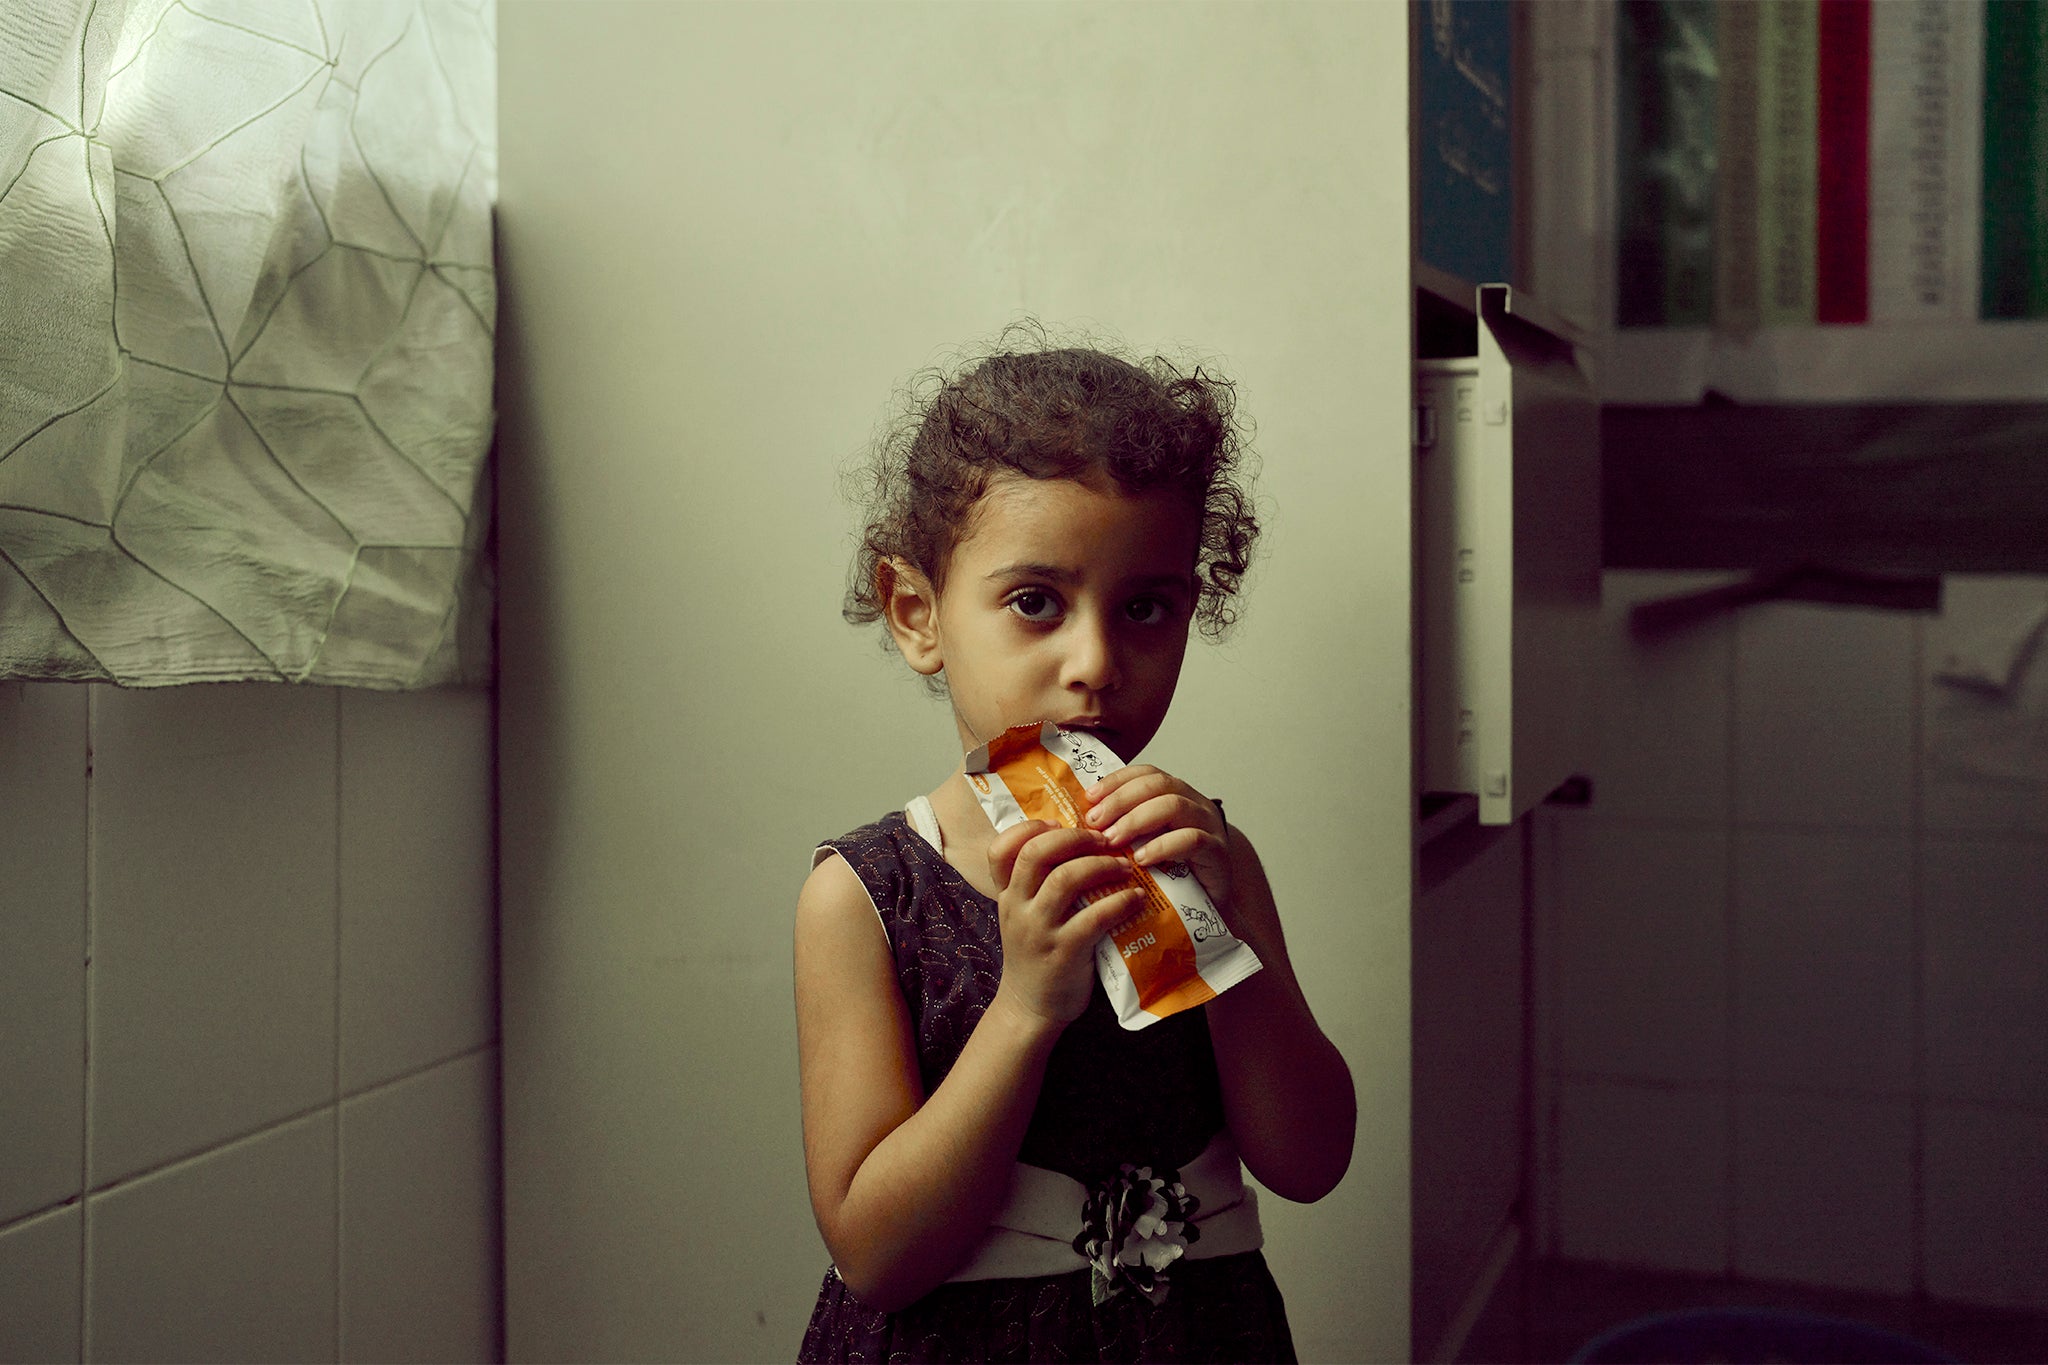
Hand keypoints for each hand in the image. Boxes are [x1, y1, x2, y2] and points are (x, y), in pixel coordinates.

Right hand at [986, 820, 1149, 1030]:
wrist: (1030, 1007)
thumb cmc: (1036, 954)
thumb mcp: (1024, 915)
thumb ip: (1037, 884)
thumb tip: (1078, 841)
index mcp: (1006, 895)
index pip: (1001, 849)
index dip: (1029, 828)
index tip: (1059, 824)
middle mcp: (1017, 908)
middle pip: (1035, 854)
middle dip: (1074, 838)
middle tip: (1104, 839)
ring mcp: (1039, 931)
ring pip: (1065, 879)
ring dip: (1101, 865)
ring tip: (1125, 865)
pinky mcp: (1064, 952)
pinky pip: (1094, 917)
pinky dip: (1120, 902)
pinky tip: (1137, 897)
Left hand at [1080, 766, 1232, 915]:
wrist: (1210, 907)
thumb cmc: (1174, 876)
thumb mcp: (1144, 846)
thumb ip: (1122, 830)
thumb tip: (1080, 823)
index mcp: (1175, 796)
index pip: (1145, 774)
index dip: (1117, 781)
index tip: (1090, 797)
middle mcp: (1194, 804)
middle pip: (1157, 784)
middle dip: (1121, 800)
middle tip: (1095, 822)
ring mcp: (1209, 825)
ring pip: (1174, 805)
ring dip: (1137, 820)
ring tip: (1113, 840)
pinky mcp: (1217, 852)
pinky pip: (1192, 839)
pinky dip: (1163, 846)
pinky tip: (1142, 859)